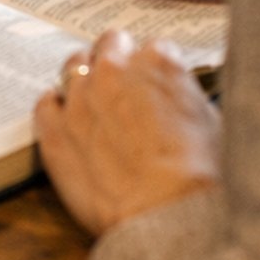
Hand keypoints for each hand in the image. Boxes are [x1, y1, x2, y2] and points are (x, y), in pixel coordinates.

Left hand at [33, 30, 220, 235]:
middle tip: (127, 87)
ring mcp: (79, 96)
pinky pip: (45, 104)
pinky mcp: (54, 128)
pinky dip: (54, 108)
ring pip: (74, 65)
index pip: (156, 49)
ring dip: (85, 79)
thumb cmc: (199, 177)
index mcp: (159, 63)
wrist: (166, 215)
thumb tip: (183, 101)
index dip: (158, 70)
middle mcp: (115, 69)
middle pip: (111, 44)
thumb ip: (188, 98)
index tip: (159, 85)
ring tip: (95, 102)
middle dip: (119, 60)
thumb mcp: (214, 124)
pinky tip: (65, 121)